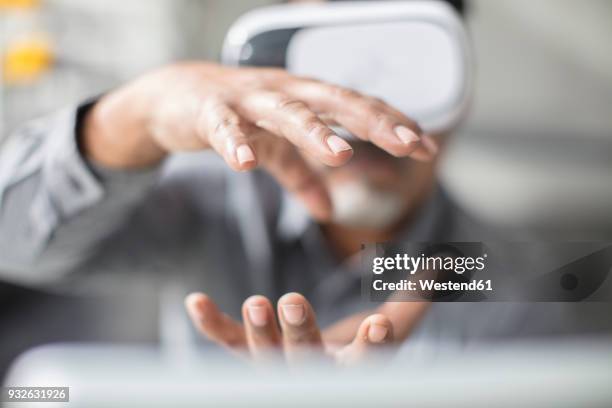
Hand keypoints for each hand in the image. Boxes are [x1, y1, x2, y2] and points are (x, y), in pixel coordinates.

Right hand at [83, 62, 435, 220]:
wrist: (174, 95)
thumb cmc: (236, 117)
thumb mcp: (274, 150)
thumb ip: (302, 177)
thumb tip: (328, 212)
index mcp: (305, 99)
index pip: (357, 107)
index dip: (391, 124)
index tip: (426, 147)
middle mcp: (284, 92)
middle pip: (335, 103)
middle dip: (374, 122)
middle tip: (409, 144)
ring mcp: (247, 99)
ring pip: (285, 112)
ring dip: (314, 132)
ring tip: (341, 155)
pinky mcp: (209, 112)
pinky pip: (223, 129)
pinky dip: (234, 144)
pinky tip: (244, 166)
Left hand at [185, 291, 428, 365]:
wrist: (322, 368)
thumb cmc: (360, 347)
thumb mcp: (392, 325)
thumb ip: (415, 298)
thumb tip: (445, 264)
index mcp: (352, 370)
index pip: (364, 365)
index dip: (370, 348)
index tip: (377, 327)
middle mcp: (312, 375)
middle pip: (305, 362)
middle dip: (299, 333)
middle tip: (292, 300)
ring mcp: (276, 366)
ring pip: (264, 358)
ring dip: (259, 332)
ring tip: (256, 301)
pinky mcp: (249, 351)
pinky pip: (228, 344)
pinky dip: (212, 326)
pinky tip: (196, 302)